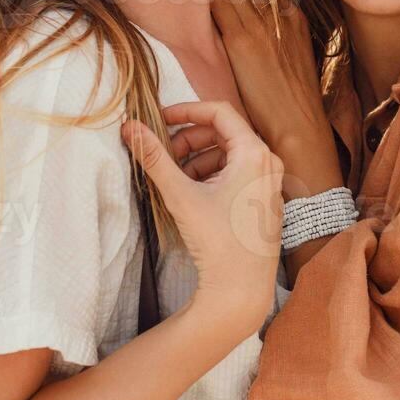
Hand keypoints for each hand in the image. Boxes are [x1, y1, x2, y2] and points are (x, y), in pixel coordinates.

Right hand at [121, 101, 281, 331]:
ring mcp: (270, 182)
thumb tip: (129, 127)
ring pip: (229, 154)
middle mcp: (269, 162)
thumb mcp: (181, 194)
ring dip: (199, 159)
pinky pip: (238, 173)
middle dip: (190, 139)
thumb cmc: (217, 241)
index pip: (219, 111)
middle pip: (224, 132)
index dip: (186, 110)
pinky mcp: (265, 201)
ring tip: (175, 178)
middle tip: (163, 154)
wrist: (241, 289)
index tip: (159, 119)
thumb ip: (154, 158)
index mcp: (255, 153)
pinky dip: (213, 175)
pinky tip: (193, 194)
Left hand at [211, 0, 336, 194]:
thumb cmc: (293, 102)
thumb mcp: (295, 61)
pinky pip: (216, 5)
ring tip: (197, 10)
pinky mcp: (240, 41)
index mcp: (295, 19)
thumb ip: (280, 40)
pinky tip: (195, 22)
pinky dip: (204, 8)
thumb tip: (257, 34)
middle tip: (206, 0)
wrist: (297, 125)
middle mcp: (279, 15)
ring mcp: (260, 26)